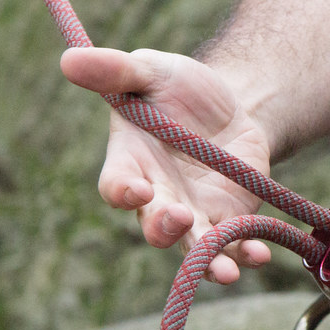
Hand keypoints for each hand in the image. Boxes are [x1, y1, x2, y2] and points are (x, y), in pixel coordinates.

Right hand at [61, 46, 273, 283]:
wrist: (230, 105)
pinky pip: (236, 246)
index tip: (136, 189)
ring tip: (223, 271)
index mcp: (131, 162)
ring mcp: (194, 214)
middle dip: (164, 227)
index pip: (116, 185)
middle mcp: (158, 197)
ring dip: (207, 261)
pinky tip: (261, 256)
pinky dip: (247, 255)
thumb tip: (69, 59)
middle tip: (179, 218)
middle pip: (154, 224)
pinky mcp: (229, 220)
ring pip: (194, 247)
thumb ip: (117, 71)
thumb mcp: (151, 70)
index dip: (122, 191)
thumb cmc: (178, 88)